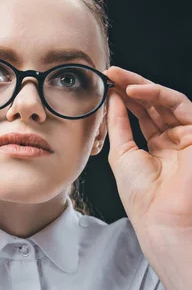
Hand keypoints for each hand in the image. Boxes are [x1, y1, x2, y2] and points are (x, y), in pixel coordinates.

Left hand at [103, 65, 191, 232]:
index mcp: (158, 149)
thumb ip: (119, 124)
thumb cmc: (142, 195)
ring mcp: (187, 137)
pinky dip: (158, 94)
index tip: (105, 85)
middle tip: (111, 72)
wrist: (162, 217)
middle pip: (154, 106)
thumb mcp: (123, 154)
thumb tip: (112, 98)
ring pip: (166, 101)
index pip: (143, 116)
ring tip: (118, 77)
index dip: (124, 100)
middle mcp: (175, 141)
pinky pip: (179, 104)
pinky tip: (134, 90)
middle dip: (131, 87)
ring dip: (141, 86)